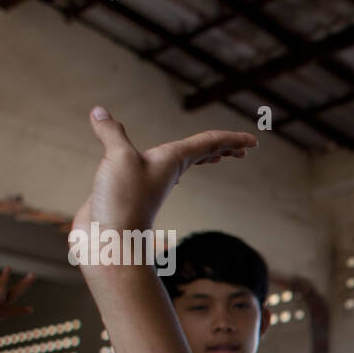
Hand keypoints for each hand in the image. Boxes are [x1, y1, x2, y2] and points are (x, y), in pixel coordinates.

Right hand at [71, 107, 256, 236]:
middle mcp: (168, 171)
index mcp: (174, 160)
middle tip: (245, 146)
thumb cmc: (123, 201)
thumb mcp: (118, 158)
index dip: (232, 139)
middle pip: (204, 155)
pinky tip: (171, 173)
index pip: (210, 143)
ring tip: (215, 156)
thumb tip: (98, 112)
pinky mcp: (138, 192)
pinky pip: (163, 175)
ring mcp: (154, 183)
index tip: (254, 141)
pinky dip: (173, 168)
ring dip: (204, 158)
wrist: (111, 240)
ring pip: (186, 165)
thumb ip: (111, 133)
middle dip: (225, 148)